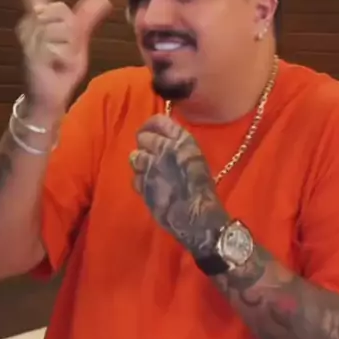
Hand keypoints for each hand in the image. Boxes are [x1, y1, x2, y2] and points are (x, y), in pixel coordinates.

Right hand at [16, 0, 111, 115]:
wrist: (47, 98)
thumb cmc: (58, 67)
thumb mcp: (78, 39)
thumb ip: (86, 17)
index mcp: (38, 18)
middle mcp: (28, 26)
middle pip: (57, 9)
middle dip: (69, 26)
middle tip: (68, 49)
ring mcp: (29, 42)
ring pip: (59, 27)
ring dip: (68, 44)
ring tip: (62, 60)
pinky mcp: (33, 57)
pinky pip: (58, 46)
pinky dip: (65, 56)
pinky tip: (59, 66)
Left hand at [130, 115, 228, 258]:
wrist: (198, 217)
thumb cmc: (204, 190)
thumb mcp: (196, 160)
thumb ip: (180, 147)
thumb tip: (167, 141)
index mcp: (182, 141)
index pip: (158, 121)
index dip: (152, 125)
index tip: (152, 129)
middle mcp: (163, 150)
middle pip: (143, 137)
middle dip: (145, 143)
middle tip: (150, 151)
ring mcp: (150, 168)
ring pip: (135, 156)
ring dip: (140, 161)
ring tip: (149, 168)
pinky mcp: (143, 185)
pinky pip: (135, 177)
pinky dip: (140, 179)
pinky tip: (148, 184)